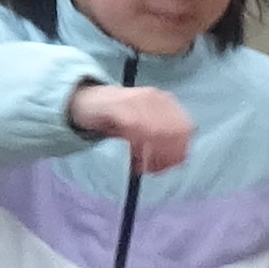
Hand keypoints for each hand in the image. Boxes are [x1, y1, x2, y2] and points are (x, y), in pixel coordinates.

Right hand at [68, 82, 194, 174]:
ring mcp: (138, 100)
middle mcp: (155, 97)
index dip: (180, 150)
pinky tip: (135, 161)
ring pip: (158, 133)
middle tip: (155, 170)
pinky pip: (137, 130)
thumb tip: (178, 159)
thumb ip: (163, 138)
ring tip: (142, 167)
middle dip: (168, 155)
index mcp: (165, 101)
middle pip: (175, 132)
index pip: (185, 128)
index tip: (172, 166)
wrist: (83, 100)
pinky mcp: (120, 106)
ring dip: (153, 155)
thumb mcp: (144, 126)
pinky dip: (138, 150)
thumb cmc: (117, 117)